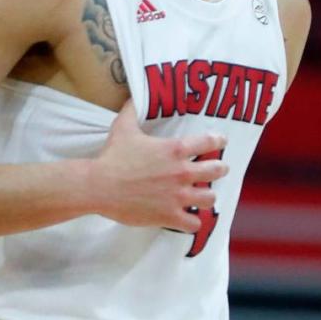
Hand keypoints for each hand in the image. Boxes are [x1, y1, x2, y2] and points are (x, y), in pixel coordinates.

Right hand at [90, 98, 227, 233]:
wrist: (99, 186)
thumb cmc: (112, 156)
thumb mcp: (123, 127)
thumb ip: (133, 110)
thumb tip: (134, 95)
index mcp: (174, 150)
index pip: (208, 142)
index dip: (218, 141)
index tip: (221, 141)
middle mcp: (181, 173)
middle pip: (216, 171)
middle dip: (220, 169)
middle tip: (218, 169)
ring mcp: (177, 196)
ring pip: (209, 198)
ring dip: (207, 196)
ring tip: (202, 196)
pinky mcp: (169, 216)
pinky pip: (194, 224)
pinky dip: (193, 222)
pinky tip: (188, 218)